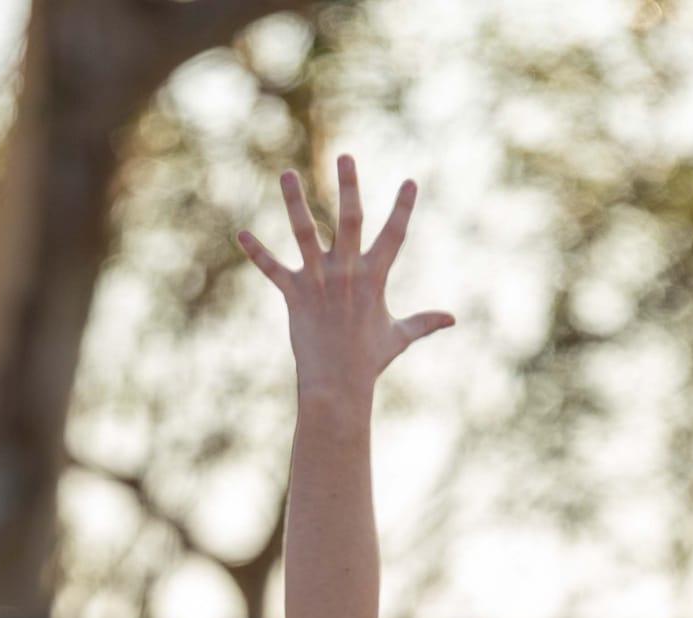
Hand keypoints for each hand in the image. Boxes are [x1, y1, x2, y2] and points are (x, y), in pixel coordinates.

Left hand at [238, 156, 453, 399]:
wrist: (338, 386)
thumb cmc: (369, 361)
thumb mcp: (398, 337)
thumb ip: (424, 323)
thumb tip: (451, 320)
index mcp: (374, 279)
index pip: (394, 236)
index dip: (403, 208)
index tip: (410, 181)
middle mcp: (347, 273)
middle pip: (350, 220)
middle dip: (349, 187)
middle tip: (346, 156)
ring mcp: (319, 281)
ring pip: (305, 233)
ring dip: (295, 202)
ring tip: (288, 174)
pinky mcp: (294, 295)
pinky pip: (272, 269)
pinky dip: (256, 253)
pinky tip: (240, 235)